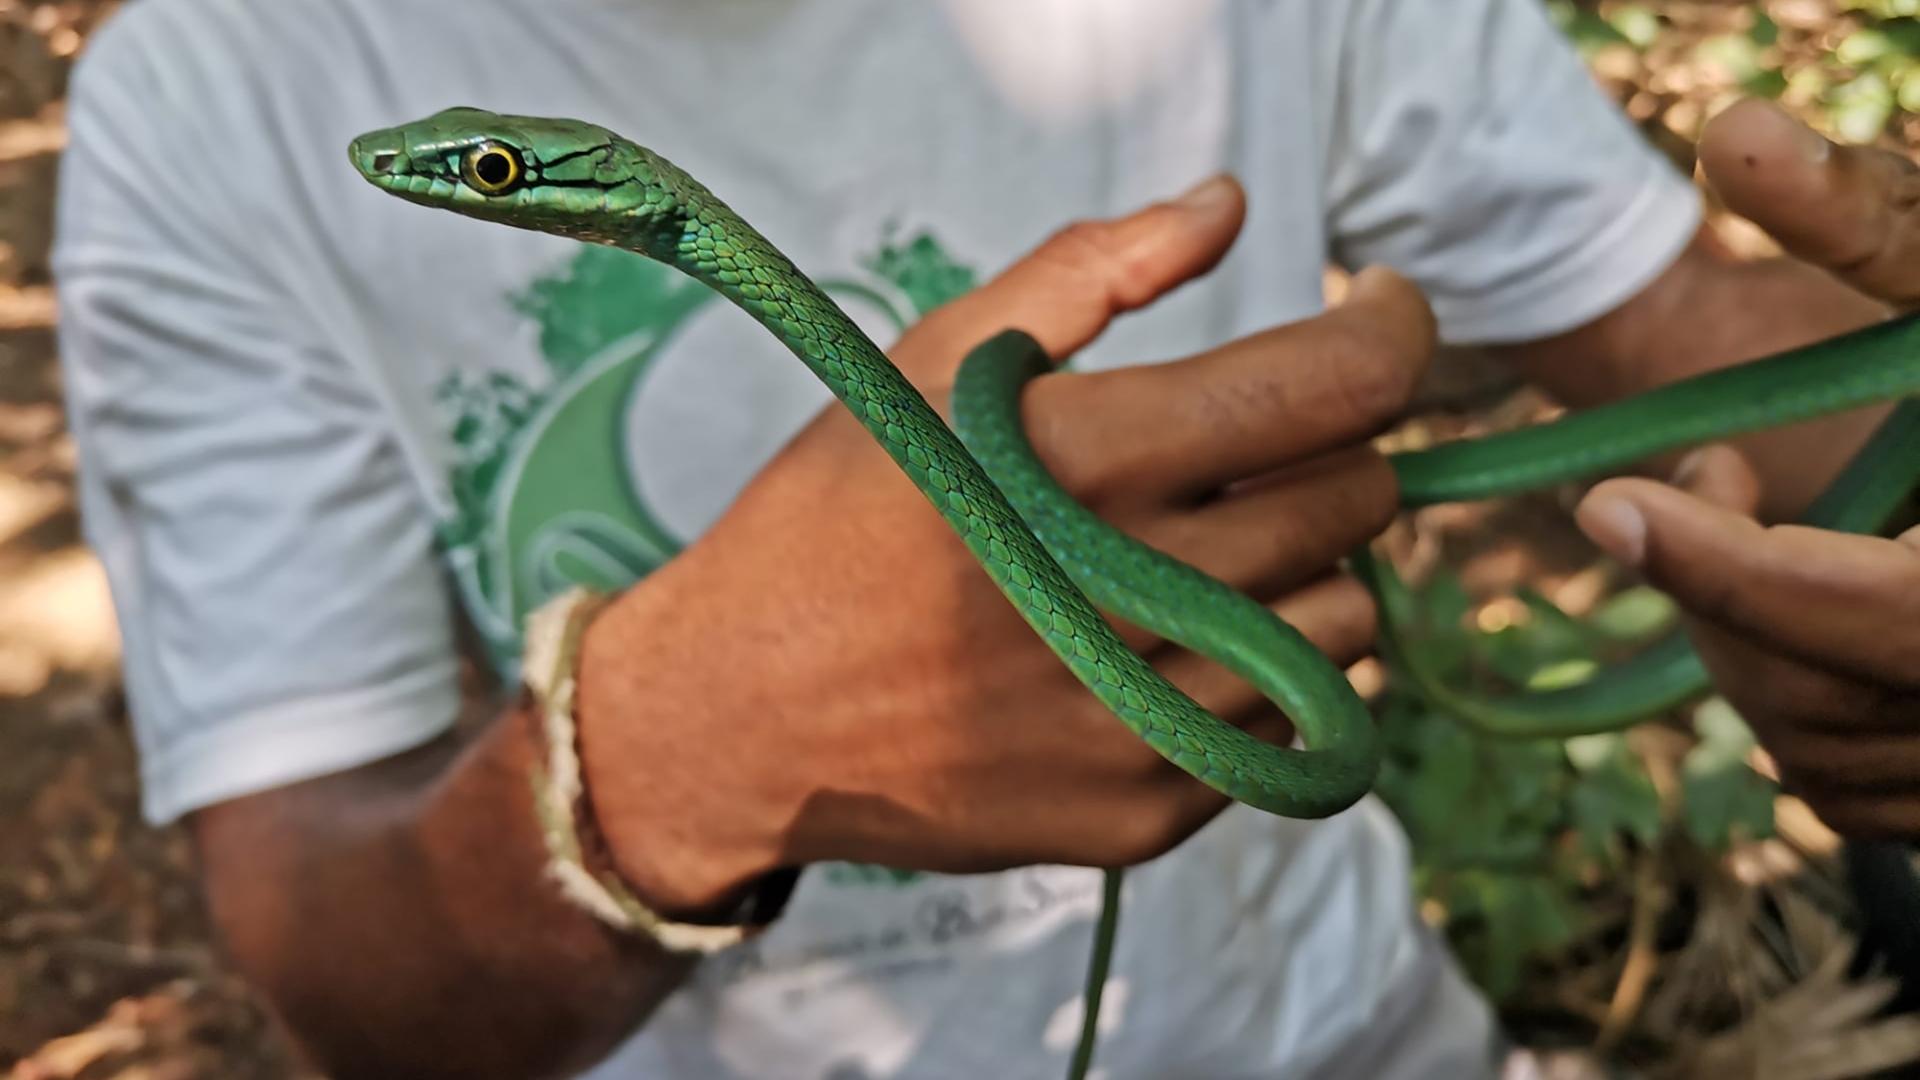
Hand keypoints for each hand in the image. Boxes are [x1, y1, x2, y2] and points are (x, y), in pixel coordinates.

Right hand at [574, 178, 1436, 912]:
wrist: (736, 714)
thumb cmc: (835, 519)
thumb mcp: (931, 364)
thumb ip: (1088, 271)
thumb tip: (1226, 205)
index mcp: (1081, 461)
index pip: (1335, 386)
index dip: (1389, 331)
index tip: (1377, 315)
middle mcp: (1126, 596)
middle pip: (1357, 502)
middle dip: (1328, 452)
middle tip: (1247, 450)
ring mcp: (1139, 720)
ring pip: (1349, 622)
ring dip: (1304, 572)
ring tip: (1202, 557)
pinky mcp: (1141, 812)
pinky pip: (1296, 730)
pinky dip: (1263, 677)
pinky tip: (1171, 648)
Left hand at [1573, 99, 1919, 837]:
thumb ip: (1883, 220)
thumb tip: (1730, 133)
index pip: (1861, 609)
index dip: (1721, 562)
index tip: (1605, 501)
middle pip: (1822, 695)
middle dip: (1726, 590)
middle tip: (1702, 481)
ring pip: (1823, 754)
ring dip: (1751, 645)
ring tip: (1761, 526)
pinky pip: (1855, 792)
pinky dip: (1802, 704)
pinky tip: (1810, 610)